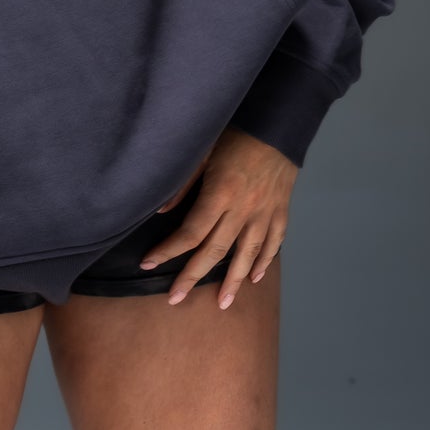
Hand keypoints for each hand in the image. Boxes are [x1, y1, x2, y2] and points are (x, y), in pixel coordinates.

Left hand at [138, 126, 298, 309]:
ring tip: (223, 304)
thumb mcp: (203, 152)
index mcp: (220, 195)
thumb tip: (160, 212)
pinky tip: (256, 277)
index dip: (168, 251)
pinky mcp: (280, 212)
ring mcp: (264, 214)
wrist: (279, 125)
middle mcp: (242, 211)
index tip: (149, 264)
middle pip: (215, 252)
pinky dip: (265, 262)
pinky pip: (273, 243)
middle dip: (193, 277)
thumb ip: (183, 184)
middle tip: (176, 299)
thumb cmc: (236, 135)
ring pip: (247, 255)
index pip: (191, 233)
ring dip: (234, 282)